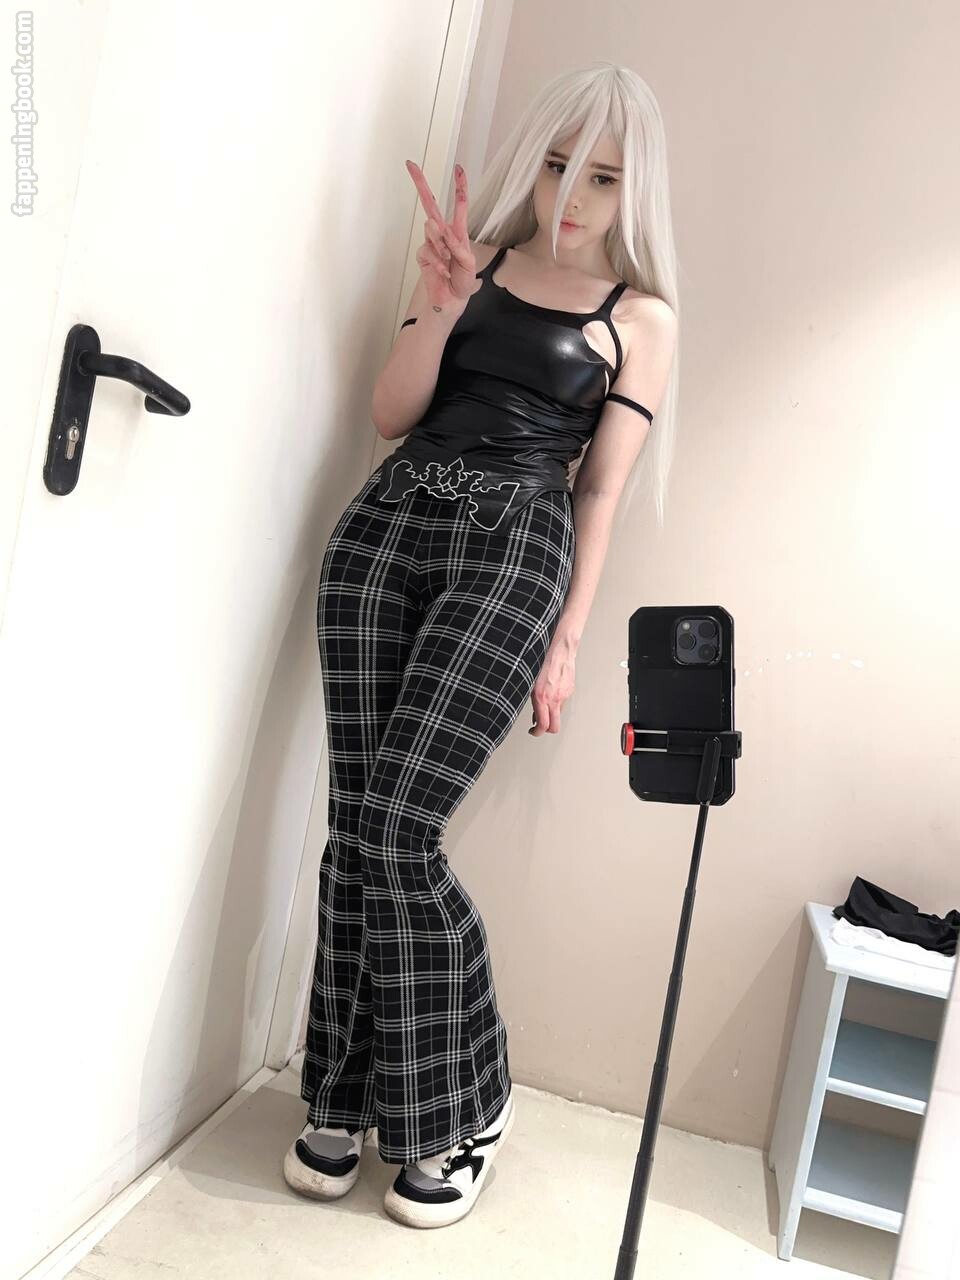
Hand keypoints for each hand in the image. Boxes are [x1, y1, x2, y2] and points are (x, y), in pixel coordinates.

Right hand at [406, 159, 481, 310]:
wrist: (452, 300)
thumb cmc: (463, 281)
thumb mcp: (470, 264)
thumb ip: (460, 247)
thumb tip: (445, 233)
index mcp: (458, 231)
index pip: (459, 204)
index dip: (459, 186)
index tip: (458, 168)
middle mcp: (443, 233)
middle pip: (429, 203)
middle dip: (420, 184)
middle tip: (411, 166)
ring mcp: (431, 243)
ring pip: (431, 228)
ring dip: (442, 245)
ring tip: (449, 260)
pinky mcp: (423, 254)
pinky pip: (428, 250)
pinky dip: (438, 263)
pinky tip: (443, 272)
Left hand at [528, 639, 575, 735]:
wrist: (559, 650)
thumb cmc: (543, 661)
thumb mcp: (530, 682)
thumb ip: (532, 700)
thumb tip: (534, 713)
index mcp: (541, 697)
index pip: (543, 726)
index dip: (537, 733)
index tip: (533, 731)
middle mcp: (554, 699)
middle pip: (554, 727)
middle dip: (547, 730)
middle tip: (540, 727)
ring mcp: (564, 695)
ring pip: (559, 714)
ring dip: (552, 714)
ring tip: (545, 706)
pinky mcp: (570, 690)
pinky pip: (563, 702)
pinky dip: (557, 702)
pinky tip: (552, 695)